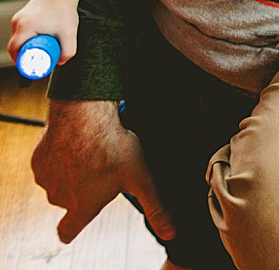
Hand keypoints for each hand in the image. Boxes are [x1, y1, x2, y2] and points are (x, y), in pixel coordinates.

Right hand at [8, 0, 79, 64]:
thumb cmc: (65, 10)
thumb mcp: (69, 33)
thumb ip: (68, 50)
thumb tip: (61, 63)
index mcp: (25, 27)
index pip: (14, 49)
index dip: (19, 61)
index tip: (28, 66)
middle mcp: (18, 22)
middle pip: (15, 44)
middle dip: (23, 54)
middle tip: (35, 61)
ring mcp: (19, 17)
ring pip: (18, 37)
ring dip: (25, 45)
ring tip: (37, 51)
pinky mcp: (23, 14)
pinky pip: (21, 30)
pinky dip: (26, 37)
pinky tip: (35, 40)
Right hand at [31, 99, 174, 243]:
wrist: (85, 115)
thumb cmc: (113, 147)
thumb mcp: (142, 179)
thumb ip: (156, 208)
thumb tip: (170, 233)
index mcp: (81, 207)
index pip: (67, 232)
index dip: (71, 231)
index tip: (74, 226)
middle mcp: (59, 197)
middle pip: (70, 202)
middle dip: (83, 190)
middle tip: (102, 170)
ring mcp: (46, 178)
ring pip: (59, 181)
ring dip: (72, 172)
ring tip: (93, 153)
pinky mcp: (38, 160)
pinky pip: (49, 163)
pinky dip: (61, 156)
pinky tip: (78, 143)